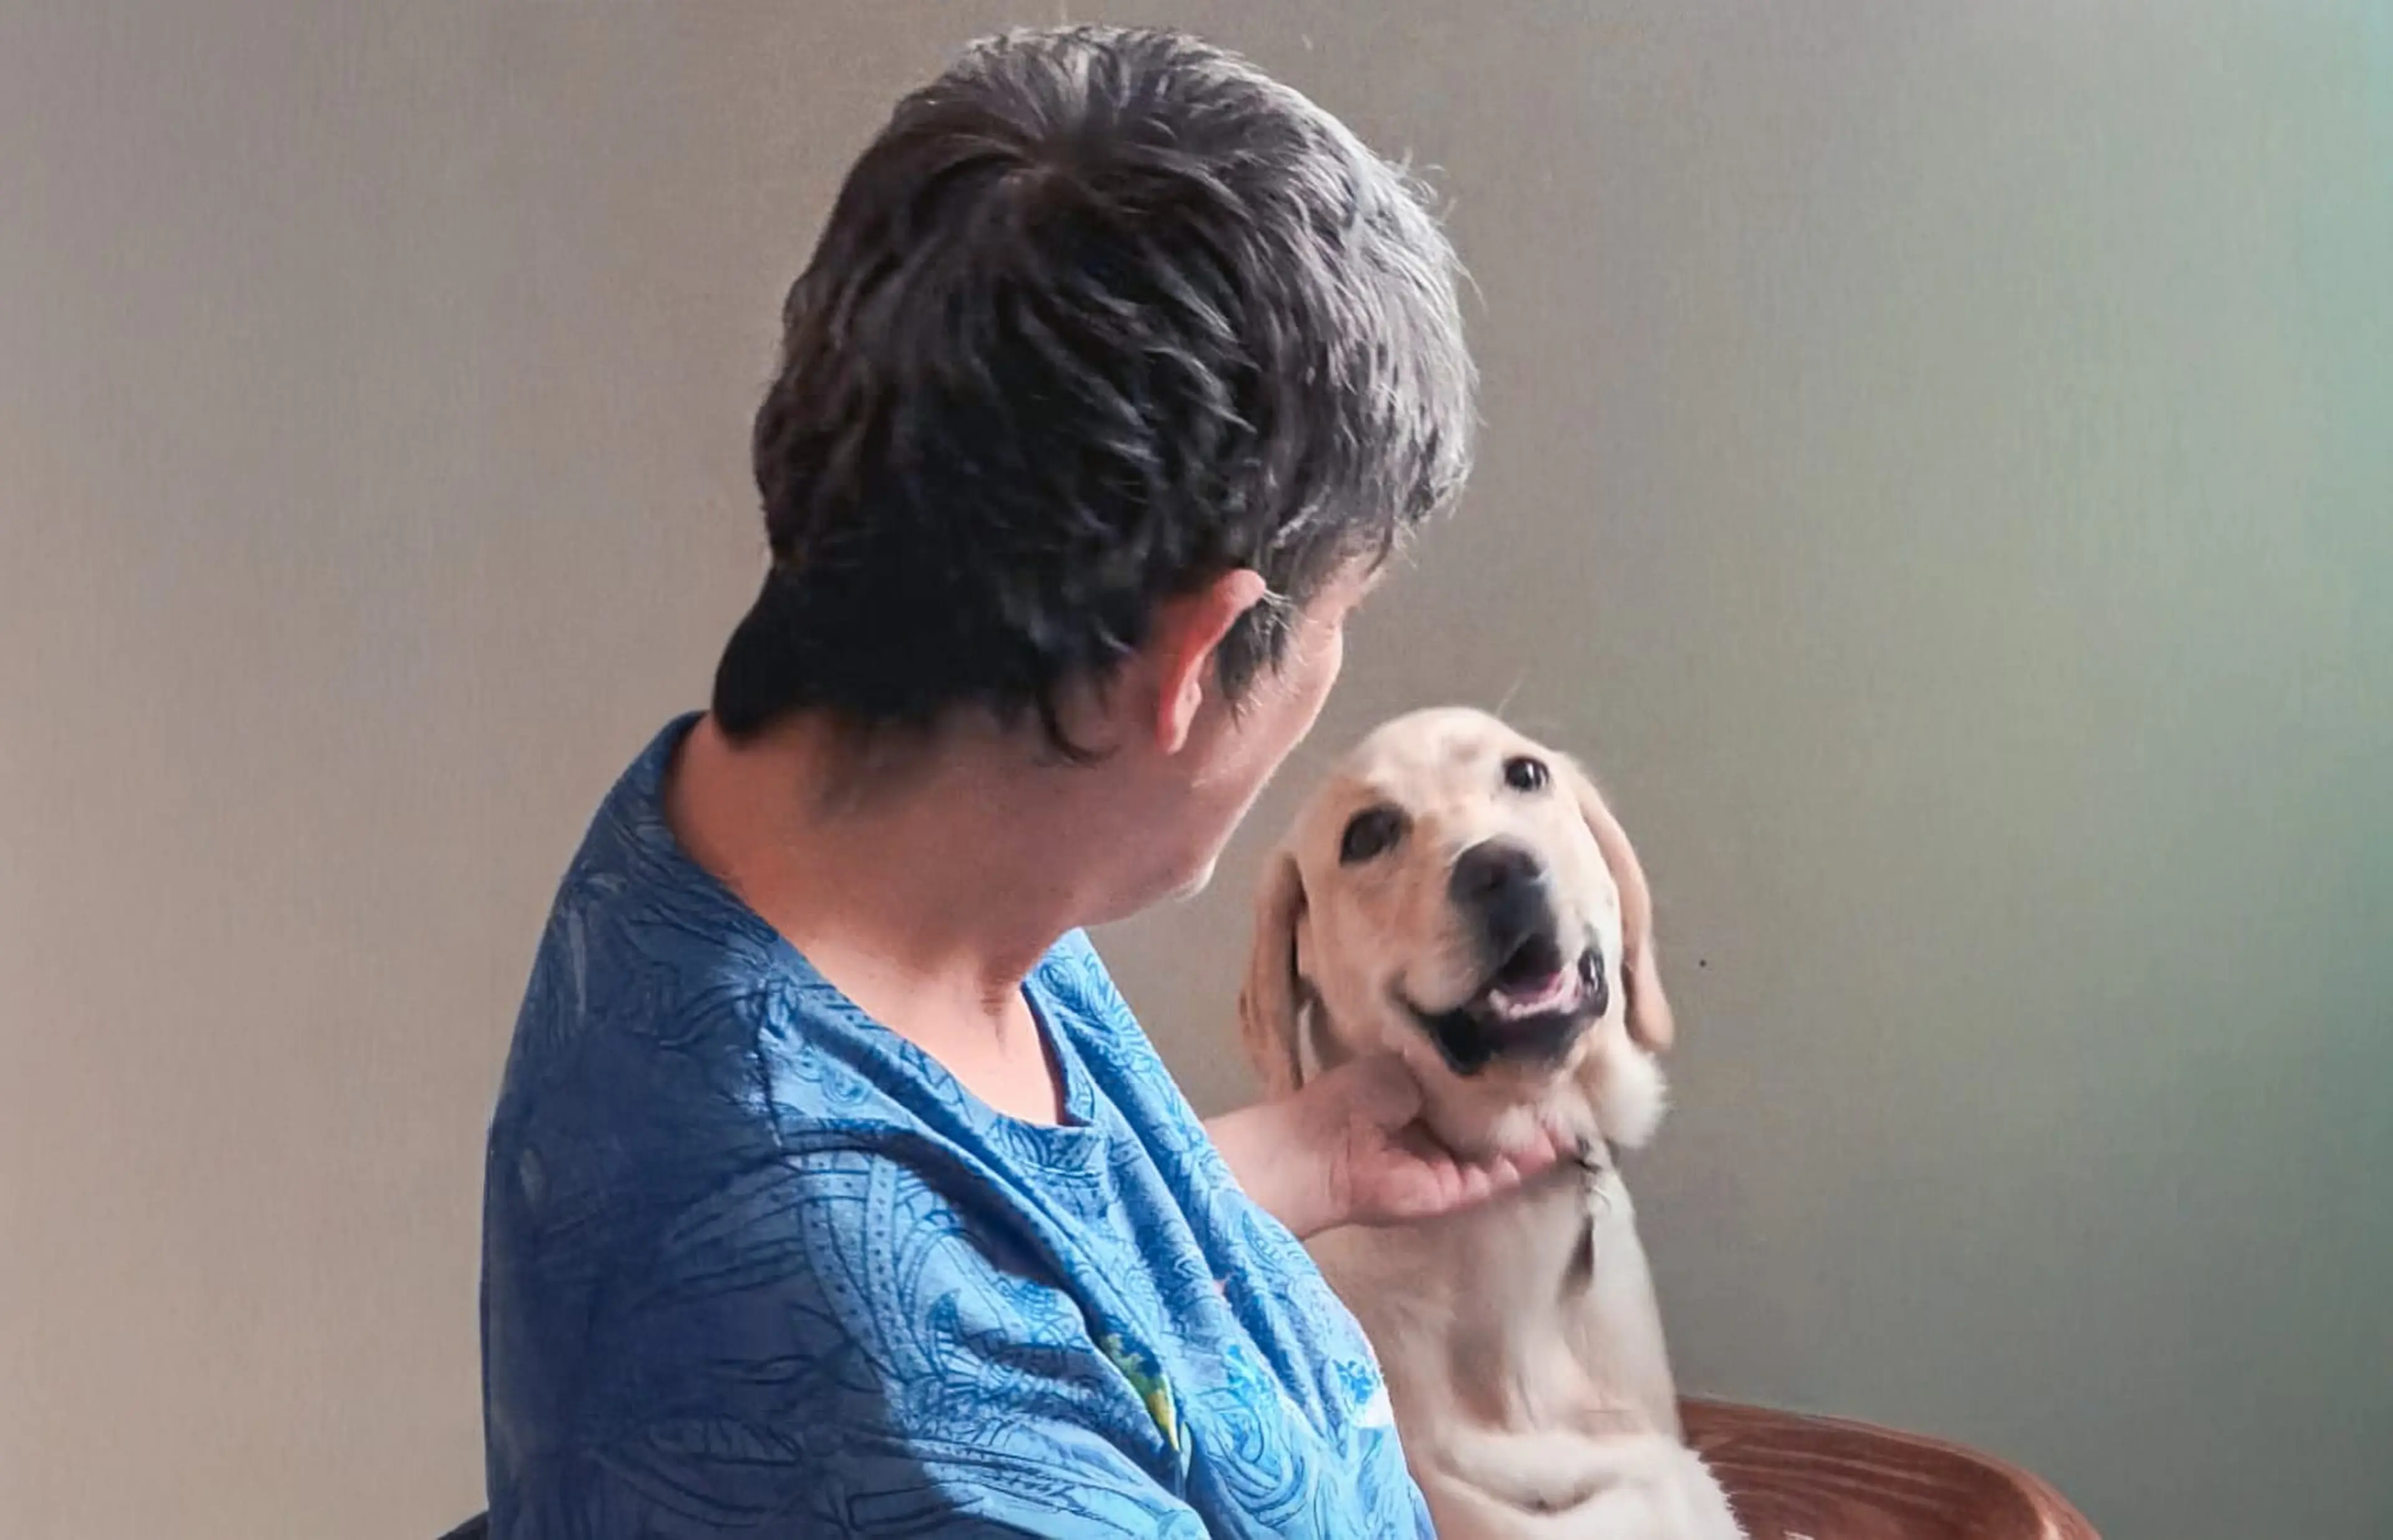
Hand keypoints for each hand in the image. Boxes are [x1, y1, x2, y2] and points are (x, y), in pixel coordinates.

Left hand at [1206, 1055, 1567, 1238]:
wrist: (1321, 1147)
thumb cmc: (1352, 1095)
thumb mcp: (1408, 1060)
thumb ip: (1454, 1064)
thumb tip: (1496, 1055)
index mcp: (1418, 1093)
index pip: (1472, 1088)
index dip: (1505, 1078)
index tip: (1542, 1062)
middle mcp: (1434, 1130)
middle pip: (1491, 1122)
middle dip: (1527, 1108)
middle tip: (1571, 1088)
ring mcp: (1445, 1165)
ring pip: (1501, 1153)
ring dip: (1535, 1138)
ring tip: (1576, 1115)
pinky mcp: (1451, 1194)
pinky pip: (1495, 1179)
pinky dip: (1524, 1165)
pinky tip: (1555, 1144)